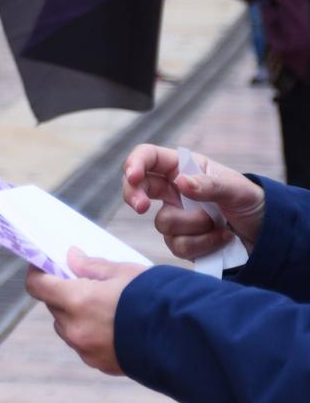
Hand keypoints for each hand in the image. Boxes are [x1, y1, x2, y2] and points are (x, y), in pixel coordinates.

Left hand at [24, 249, 147, 374]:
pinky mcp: (102, 365)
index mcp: (77, 301)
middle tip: (78, 283)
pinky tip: (112, 327)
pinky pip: (84, 346)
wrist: (186, 341)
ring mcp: (87, 350)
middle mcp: (76, 328)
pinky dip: (90, 335)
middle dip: (61, 294)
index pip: (38, 287)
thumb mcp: (125, 273)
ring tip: (100, 306)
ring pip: (66, 328)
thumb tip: (72, 258)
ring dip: (73, 316)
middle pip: (53, 307)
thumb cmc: (156, 300)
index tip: (43, 266)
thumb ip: (92, 267)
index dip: (37, 274)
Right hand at [123, 144, 265, 258]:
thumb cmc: (254, 204)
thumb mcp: (238, 190)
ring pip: (163, 222)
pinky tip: (221, 238)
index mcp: (184, 168)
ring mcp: (177, 216)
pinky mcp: (183, 240)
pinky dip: (203, 244)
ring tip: (219, 225)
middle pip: (138, 188)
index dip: (135, 163)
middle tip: (141, 207)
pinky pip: (178, 245)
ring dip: (194, 226)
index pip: (150, 157)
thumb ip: (210, 185)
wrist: (268, 237)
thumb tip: (180, 182)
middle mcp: (175, 190)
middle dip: (135, 196)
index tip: (133, 177)